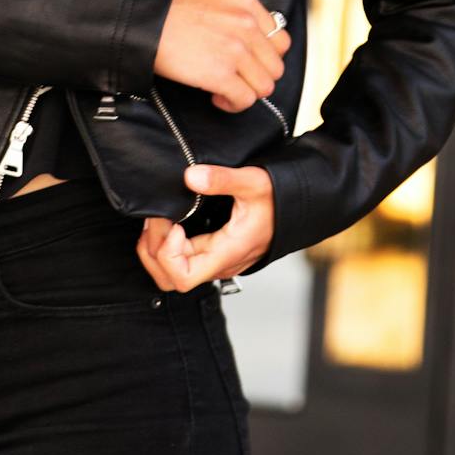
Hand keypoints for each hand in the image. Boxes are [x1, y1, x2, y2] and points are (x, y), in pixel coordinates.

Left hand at [135, 162, 275, 291]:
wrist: (300, 206)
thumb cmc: (281, 198)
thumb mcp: (254, 181)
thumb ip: (222, 179)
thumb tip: (190, 176)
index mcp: (228, 252)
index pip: (183, 277)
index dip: (168, 254)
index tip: (174, 224)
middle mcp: (219, 263)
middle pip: (170, 277)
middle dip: (154, 248)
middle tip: (158, 218)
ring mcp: (216, 260)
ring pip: (171, 272)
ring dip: (156, 248)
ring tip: (159, 219)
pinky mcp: (213, 252)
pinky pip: (180, 260)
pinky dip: (165, 244)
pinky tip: (168, 221)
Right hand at [153, 0, 290, 112]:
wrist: (144, 21)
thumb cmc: (169, 12)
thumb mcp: (213, 1)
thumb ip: (237, 18)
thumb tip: (248, 45)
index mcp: (246, 3)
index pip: (280, 39)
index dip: (265, 57)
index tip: (249, 63)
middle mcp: (247, 25)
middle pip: (275, 66)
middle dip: (257, 77)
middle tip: (236, 79)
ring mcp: (237, 51)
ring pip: (265, 86)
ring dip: (247, 93)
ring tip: (226, 89)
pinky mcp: (221, 74)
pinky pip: (245, 100)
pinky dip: (233, 104)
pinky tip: (217, 97)